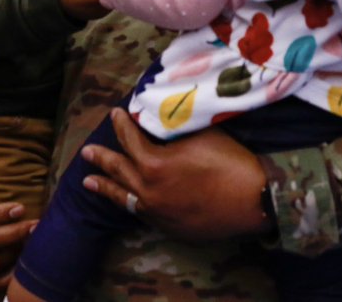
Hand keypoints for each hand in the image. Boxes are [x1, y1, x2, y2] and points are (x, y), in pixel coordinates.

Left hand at [80, 108, 271, 240]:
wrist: (254, 200)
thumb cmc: (231, 161)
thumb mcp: (201, 134)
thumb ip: (175, 129)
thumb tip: (163, 120)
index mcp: (153, 164)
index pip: (129, 139)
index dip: (120, 124)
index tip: (115, 114)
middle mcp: (148, 191)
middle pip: (118, 171)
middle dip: (102, 159)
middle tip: (87, 153)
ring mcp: (158, 213)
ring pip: (124, 198)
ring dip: (106, 187)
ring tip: (89, 183)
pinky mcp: (170, 228)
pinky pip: (143, 214)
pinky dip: (131, 204)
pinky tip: (128, 201)